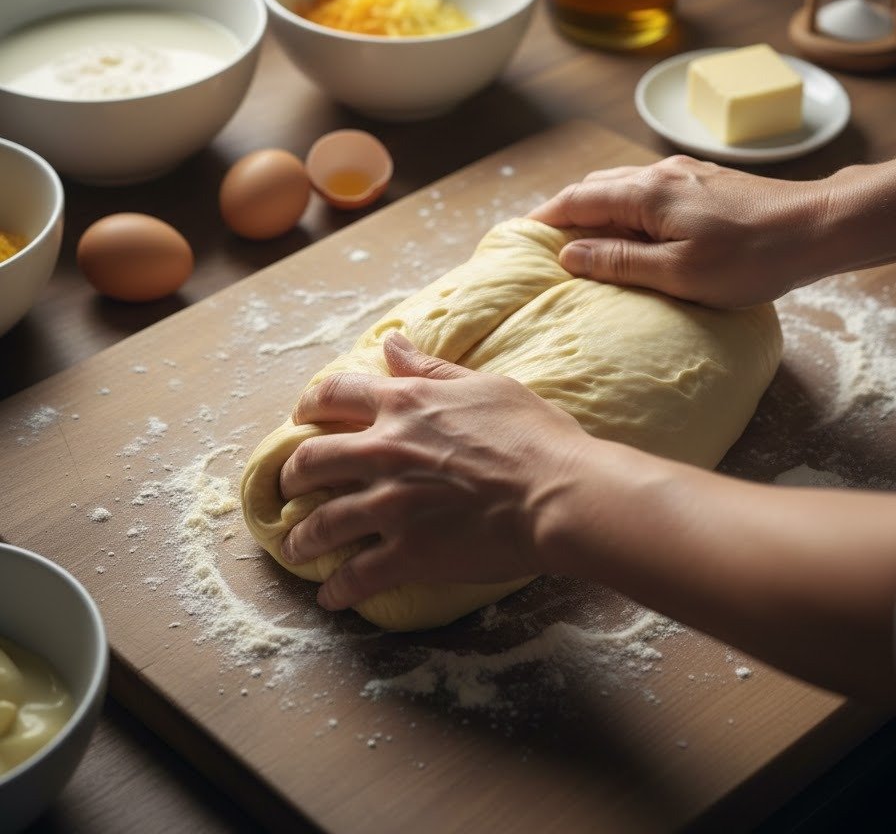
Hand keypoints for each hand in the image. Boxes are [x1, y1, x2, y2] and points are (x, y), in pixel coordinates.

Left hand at [278, 333, 594, 609]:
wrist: (560, 493)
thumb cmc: (534, 435)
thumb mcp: (484, 385)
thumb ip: (431, 368)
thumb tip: (391, 342)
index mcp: (404, 405)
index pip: (333, 393)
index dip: (309, 404)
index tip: (302, 416)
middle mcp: (385, 451)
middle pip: (310, 459)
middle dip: (292, 474)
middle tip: (291, 484)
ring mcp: (392, 505)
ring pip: (320, 523)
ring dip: (301, 537)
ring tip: (296, 546)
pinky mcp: (407, 553)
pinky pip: (355, 576)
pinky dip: (337, 589)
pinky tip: (331, 597)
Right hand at [529, 156, 829, 307]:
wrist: (817, 227)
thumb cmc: (751, 258)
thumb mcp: (678, 273)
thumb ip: (619, 262)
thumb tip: (568, 254)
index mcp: (645, 194)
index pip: (576, 201)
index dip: (544, 219)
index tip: (519, 237)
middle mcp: (659, 173)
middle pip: (594, 186)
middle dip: (564, 211)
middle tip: (544, 241)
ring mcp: (683, 173)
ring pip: (621, 185)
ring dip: (594, 207)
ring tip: (581, 237)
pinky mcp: (703, 182)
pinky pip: (646, 189)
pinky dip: (622, 206)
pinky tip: (631, 228)